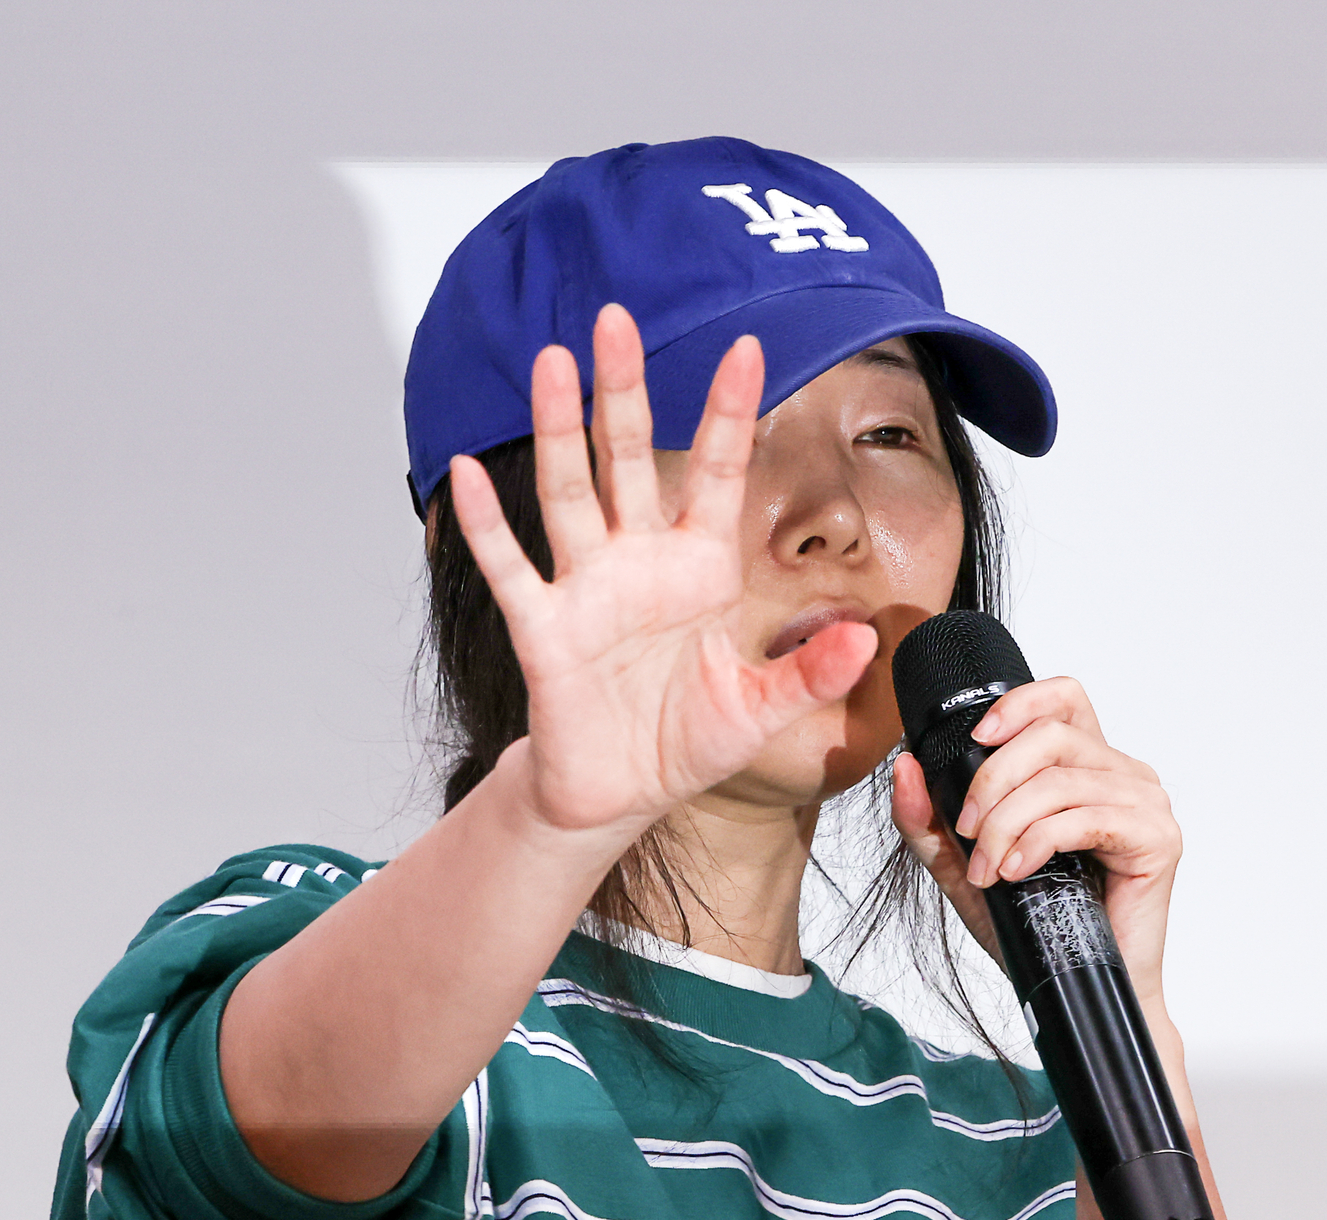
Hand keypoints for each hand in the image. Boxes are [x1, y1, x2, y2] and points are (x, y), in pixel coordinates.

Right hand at [449, 303, 876, 836]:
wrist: (619, 794)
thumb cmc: (683, 742)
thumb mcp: (761, 711)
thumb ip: (809, 673)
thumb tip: (864, 640)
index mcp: (700, 569)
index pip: (720, 472)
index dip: (731, 411)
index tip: (749, 346)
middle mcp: (640, 563)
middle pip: (630, 457)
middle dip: (624, 390)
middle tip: (615, 319)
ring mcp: (588, 589)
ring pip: (570, 492)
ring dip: (559, 430)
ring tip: (551, 364)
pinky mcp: (545, 630)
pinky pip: (511, 568)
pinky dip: (484, 524)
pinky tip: (462, 472)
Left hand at [889, 677, 1181, 999]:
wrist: (1072, 986)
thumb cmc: (1032, 924)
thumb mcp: (962, 866)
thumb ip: (928, 820)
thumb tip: (905, 767)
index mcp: (1084, 766)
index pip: (1062, 698)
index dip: (1018, 704)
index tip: (976, 739)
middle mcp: (1121, 775)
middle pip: (1050, 735)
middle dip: (993, 780)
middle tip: (968, 832)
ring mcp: (1144, 803)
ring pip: (1060, 779)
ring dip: (1008, 823)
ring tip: (990, 867)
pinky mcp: (1158, 838)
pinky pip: (1085, 816)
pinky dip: (1039, 841)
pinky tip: (1018, 871)